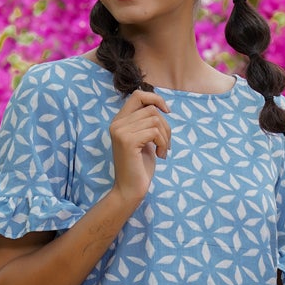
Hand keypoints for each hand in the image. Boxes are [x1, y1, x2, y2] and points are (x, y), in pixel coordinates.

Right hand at [109, 88, 171, 208]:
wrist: (130, 190)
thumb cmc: (139, 166)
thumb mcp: (144, 139)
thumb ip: (146, 122)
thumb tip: (160, 105)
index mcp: (119, 121)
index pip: (138, 95)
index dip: (155, 98)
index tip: (167, 112)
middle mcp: (117, 124)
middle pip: (151, 109)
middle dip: (166, 125)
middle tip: (166, 144)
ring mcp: (121, 132)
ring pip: (155, 120)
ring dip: (166, 137)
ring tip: (163, 150)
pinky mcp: (128, 141)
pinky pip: (155, 132)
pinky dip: (163, 143)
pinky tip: (160, 155)